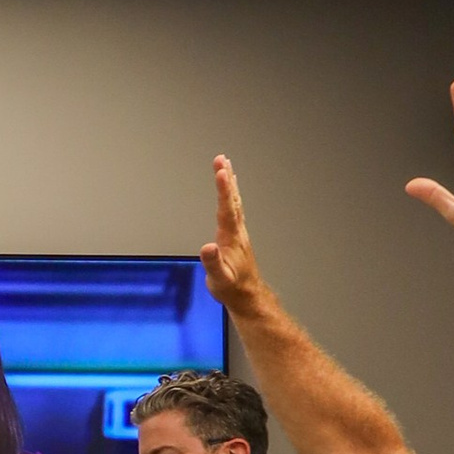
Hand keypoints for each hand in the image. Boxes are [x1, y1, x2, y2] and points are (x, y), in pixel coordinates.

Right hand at [200, 152, 264, 313]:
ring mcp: (237, 231)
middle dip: (226, 179)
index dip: (223, 190)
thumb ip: (213, 263)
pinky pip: (233, 208)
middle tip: (221, 159)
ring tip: (224, 166)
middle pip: (231, 200)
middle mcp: (236, 230)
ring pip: (234, 202)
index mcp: (231, 237)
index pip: (226, 209)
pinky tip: (230, 190)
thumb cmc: (232, 287)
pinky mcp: (236, 234)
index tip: (221, 172)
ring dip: (229, 183)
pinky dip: (230, 195)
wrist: (246, 294)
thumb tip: (207, 247)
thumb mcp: (220, 279)